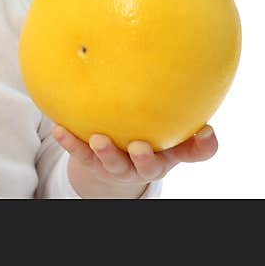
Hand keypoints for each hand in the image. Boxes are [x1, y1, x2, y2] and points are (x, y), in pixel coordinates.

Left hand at [53, 124, 218, 196]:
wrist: (114, 160)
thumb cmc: (146, 137)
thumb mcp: (167, 133)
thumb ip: (183, 119)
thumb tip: (200, 98)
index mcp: (165, 154)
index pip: (187, 153)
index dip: (198, 147)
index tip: (205, 132)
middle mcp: (141, 164)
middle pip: (146, 167)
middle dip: (144, 159)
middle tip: (139, 146)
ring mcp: (115, 166)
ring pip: (112, 164)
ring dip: (105, 152)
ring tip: (98, 139)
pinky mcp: (91, 162)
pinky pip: (80, 154)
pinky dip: (70, 142)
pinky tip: (59, 129)